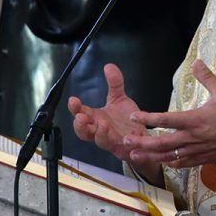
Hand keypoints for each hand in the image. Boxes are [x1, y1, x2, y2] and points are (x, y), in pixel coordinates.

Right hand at [67, 64, 160, 182]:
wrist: (143, 136)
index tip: (73, 100)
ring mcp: (112, 141)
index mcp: (96, 118)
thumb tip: (108, 66)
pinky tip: (125, 137)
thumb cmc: (126, 120)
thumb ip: (114, 84)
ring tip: (103, 124)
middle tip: (81, 117)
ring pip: (100, 141)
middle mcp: (100, 131)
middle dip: (80, 125)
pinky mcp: (125, 148)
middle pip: (83, 132)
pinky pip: (122, 149)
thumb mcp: (120, 98)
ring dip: (100, 134)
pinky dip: (124, 144)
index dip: (75, 108)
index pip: (80, 113)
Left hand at [124, 59, 215, 167]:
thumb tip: (196, 62)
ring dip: (150, 156)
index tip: (134, 117)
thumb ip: (207, 77)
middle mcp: (192, 137)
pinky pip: (182, 163)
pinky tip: (160, 161)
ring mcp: (196, 151)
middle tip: (126, 140)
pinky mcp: (202, 159)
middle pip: (162, 142)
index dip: (148, 118)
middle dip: (142, 142)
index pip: (166, 119)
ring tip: (134, 155)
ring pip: (169, 156)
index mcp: (195, 120)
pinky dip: (169, 162)